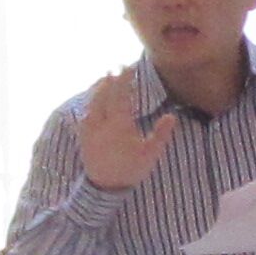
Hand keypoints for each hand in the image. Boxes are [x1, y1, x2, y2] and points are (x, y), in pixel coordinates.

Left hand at [77, 71, 173, 193]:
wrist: (105, 186)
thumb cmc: (130, 169)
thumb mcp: (150, 154)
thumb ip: (160, 134)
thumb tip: (171, 116)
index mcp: (119, 124)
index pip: (120, 95)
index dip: (124, 79)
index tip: (127, 68)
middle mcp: (101, 122)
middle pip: (103, 94)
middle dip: (110, 80)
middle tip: (117, 69)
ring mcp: (90, 128)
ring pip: (92, 101)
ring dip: (99, 88)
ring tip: (106, 79)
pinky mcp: (83, 134)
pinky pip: (85, 111)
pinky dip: (91, 100)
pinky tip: (95, 99)